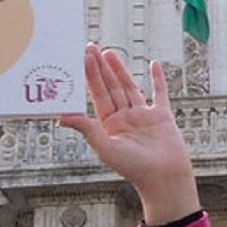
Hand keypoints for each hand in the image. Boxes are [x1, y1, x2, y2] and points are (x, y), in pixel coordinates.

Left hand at [59, 45, 197, 225]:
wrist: (164, 178)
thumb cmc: (134, 169)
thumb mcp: (106, 147)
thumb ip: (86, 129)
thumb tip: (62, 116)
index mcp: (109, 125)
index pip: (97, 95)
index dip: (90, 75)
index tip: (83, 58)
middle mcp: (124, 118)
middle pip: (110, 87)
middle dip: (101, 68)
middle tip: (91, 48)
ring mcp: (143, 116)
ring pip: (130, 87)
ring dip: (120, 70)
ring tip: (110, 52)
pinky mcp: (162, 116)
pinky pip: (159, 93)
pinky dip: (157, 79)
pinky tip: (153, 64)